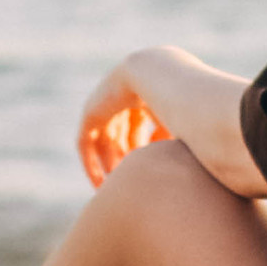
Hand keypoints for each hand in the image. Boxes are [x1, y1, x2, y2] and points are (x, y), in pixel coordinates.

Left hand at [77, 61, 171, 187]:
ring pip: (104, 142)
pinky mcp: (90, 112)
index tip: (149, 174)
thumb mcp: (180, 124)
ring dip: (109, 165)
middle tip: (130, 187)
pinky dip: (91, 163)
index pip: (140, 128)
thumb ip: (175, 141)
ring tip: (115, 190)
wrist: (156, 75)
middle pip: (121, 136)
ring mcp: (105, 103)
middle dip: (126, 161)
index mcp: (146, 94)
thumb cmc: (179, 98)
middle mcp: (124, 98)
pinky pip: (86, 142)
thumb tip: (175, 162)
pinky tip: (99, 184)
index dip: (144, 152)